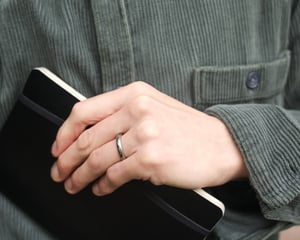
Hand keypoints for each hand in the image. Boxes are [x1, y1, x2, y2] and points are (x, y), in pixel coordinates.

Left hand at [51, 82, 247, 195]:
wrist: (222, 144)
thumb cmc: (188, 129)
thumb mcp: (154, 108)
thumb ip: (123, 115)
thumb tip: (92, 135)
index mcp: (134, 94)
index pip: (84, 111)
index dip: (65, 133)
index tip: (58, 148)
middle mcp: (137, 110)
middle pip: (87, 138)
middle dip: (67, 159)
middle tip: (59, 172)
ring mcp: (144, 135)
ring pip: (97, 158)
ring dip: (80, 175)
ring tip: (74, 184)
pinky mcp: (151, 160)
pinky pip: (115, 175)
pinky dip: (102, 185)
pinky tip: (100, 188)